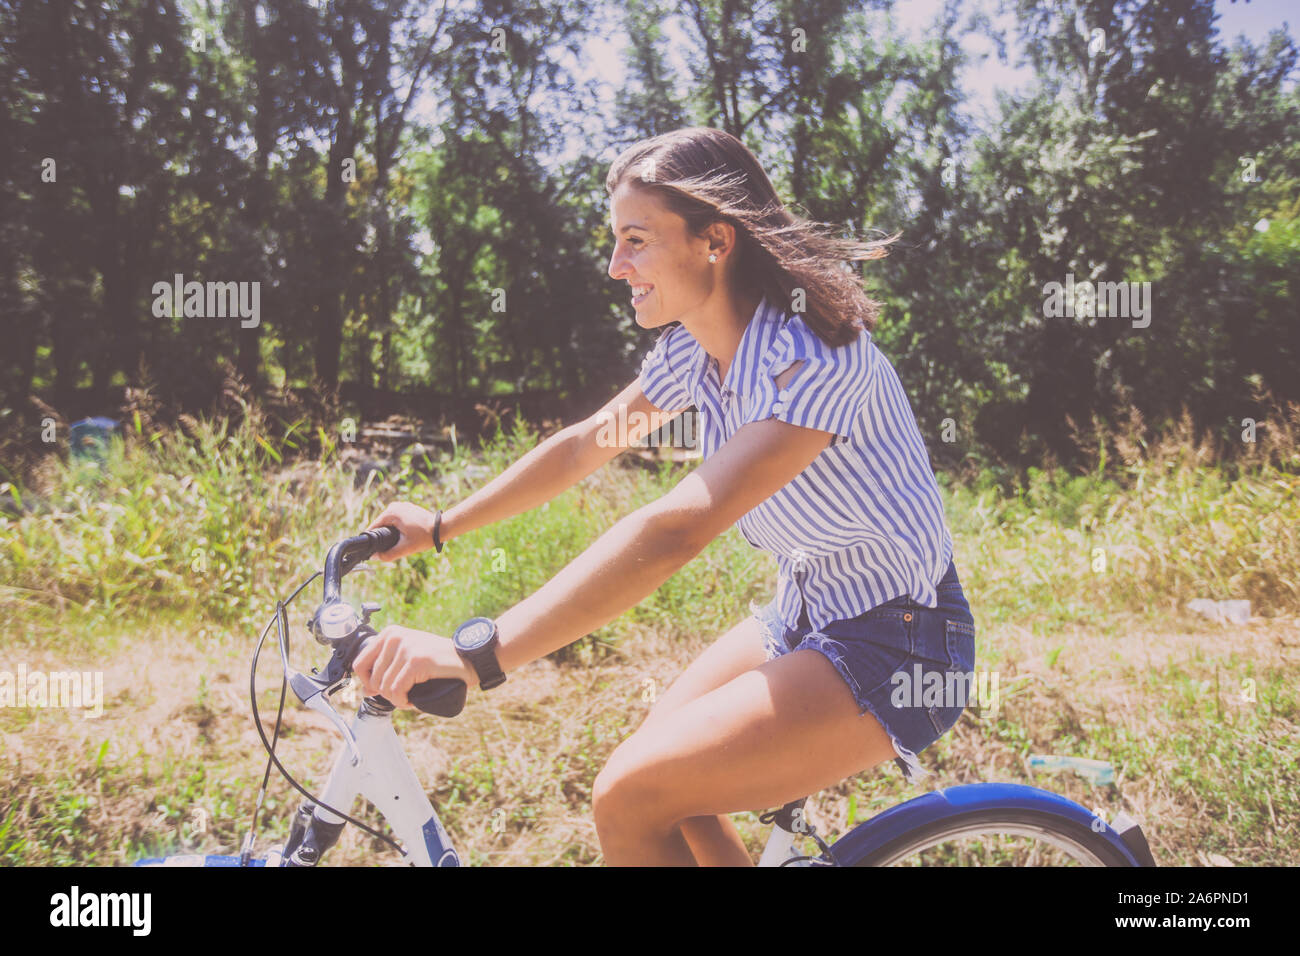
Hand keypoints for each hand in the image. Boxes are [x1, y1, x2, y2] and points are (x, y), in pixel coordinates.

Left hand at [352, 624, 474, 709]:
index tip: (383, 689)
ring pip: (384, 688)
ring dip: (397, 699)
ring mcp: (406, 648)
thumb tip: (365, 690)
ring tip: (411, 696)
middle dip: (386, 694)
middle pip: (372, 680)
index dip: (368, 683)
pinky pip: (397, 691)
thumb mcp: (409, 655)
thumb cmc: (439, 659)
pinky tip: (412, 701)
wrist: (469, 658)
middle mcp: (395, 637)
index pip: (360, 664)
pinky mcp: (417, 661)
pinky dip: (403, 702)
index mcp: (390, 633)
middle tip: (404, 694)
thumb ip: (387, 666)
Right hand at [365, 502, 439, 561]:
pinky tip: (403, 536)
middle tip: (391, 548)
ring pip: (389, 522)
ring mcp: (401, 506)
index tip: (373, 549)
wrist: (442, 528)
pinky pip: (396, 519)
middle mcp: (394, 506)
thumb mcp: (405, 548)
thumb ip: (388, 555)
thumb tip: (374, 557)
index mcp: (391, 513)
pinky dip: (397, 528)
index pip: (374, 527)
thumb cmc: (425, 536)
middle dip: (383, 536)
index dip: (372, 539)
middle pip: (381, 525)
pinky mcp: (407, 508)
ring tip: (398, 542)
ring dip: (390, 532)